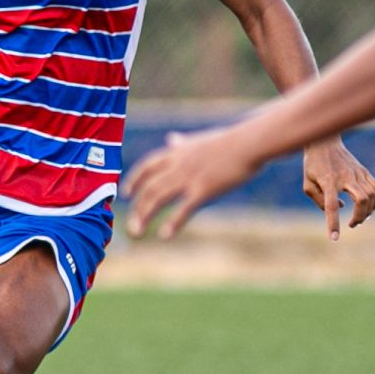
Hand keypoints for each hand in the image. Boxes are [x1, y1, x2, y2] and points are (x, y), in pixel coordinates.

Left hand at [123, 127, 266, 239]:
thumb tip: (171, 138)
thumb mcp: (199, 140)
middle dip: (137, 207)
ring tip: (136, 231)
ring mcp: (189, 177)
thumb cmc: (229, 141)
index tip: (125, 194)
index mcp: (177, 152)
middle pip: (149, 187)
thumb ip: (182, 143)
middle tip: (131, 226)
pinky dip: (172, 222)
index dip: (134, 180)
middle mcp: (178, 165)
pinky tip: (164, 235)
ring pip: (158, 197)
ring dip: (144, 215)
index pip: (147, 166)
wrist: (249, 143)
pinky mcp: (203, 189)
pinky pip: (183, 208)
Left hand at [301, 139, 374, 239]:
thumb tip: (340, 208)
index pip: (331, 206)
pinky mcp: (364, 171)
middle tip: (352, 224)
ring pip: (372, 195)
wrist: (325, 142)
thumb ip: (320, 200)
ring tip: (360, 217)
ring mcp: (357, 172)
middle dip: (360, 217)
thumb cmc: (314, 164)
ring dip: (368, 211)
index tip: (334, 238)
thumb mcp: (308, 183)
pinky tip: (368, 206)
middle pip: (361, 200)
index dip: (333, 223)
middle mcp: (346, 176)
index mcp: (328, 181)